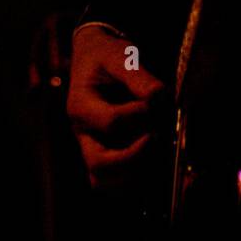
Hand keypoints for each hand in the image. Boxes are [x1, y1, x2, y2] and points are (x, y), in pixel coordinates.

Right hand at [66, 24, 166, 189]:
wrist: (96, 60)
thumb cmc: (108, 57)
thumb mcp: (120, 55)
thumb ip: (138, 76)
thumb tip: (159, 98)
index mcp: (81, 107)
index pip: (111, 122)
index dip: (139, 115)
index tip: (157, 100)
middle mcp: (84, 135)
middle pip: (100, 165)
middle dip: (134, 158)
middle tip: (157, 138)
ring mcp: (93, 150)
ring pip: (107, 182)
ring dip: (137, 173)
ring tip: (158, 149)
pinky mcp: (107, 158)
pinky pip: (118, 184)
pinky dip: (138, 181)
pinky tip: (160, 164)